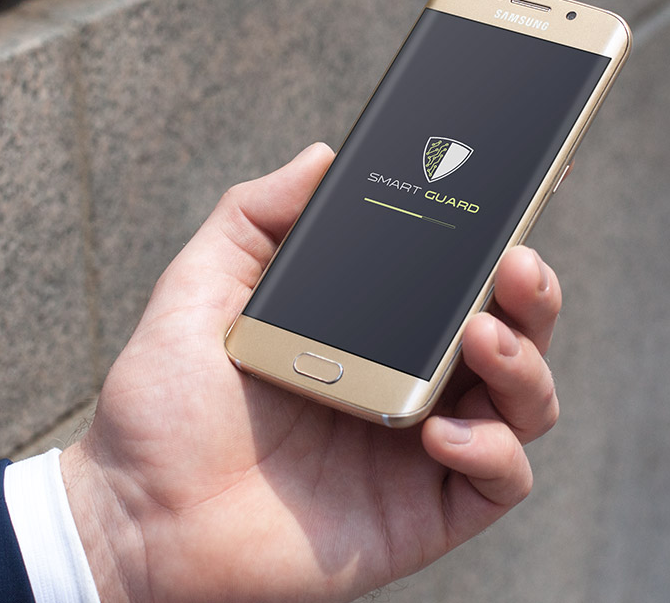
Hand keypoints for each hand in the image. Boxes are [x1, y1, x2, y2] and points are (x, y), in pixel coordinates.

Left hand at [61, 143, 560, 602]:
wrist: (138, 512)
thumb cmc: (165, 400)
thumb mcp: (202, 284)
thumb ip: (256, 213)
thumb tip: (320, 157)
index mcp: (362, 327)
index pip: (448, 281)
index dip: (486, 246)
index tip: (500, 206)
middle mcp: (400, 381)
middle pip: (506, 334)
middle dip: (531, 296)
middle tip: (517, 265)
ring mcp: (414, 449)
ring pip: (521, 403)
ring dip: (523, 363)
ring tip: (481, 336)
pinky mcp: (417, 513)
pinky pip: (497, 482)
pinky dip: (492, 451)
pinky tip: (441, 431)